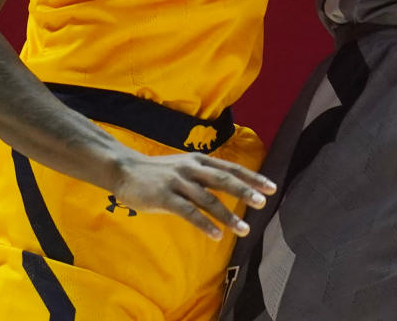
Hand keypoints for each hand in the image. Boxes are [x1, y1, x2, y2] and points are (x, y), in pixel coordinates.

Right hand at [110, 148, 275, 240]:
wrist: (125, 170)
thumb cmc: (157, 173)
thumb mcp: (184, 167)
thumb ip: (204, 175)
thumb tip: (229, 186)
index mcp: (198, 161)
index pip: (230, 168)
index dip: (251, 177)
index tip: (271, 186)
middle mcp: (191, 169)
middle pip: (224, 179)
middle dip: (245, 191)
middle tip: (264, 202)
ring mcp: (178, 182)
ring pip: (208, 199)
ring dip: (227, 214)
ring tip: (244, 229)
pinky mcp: (165, 196)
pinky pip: (188, 212)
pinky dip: (204, 224)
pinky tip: (216, 235)